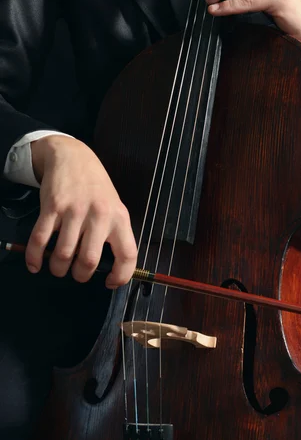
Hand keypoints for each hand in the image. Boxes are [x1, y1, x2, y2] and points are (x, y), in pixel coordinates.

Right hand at [27, 135, 136, 288]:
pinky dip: (35, 257)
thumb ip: (113, 233)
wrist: (73, 157)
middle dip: (80, 275)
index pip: (127, 255)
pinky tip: (35, 264)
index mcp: (119, 218)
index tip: (110, 282)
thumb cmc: (96, 187)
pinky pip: (40, 240)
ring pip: (64, 254)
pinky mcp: (52, 207)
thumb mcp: (114, 207)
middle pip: (89, 260)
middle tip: (77, 274)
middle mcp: (99, 215)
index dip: (120, 276)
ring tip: (58, 267)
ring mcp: (74, 211)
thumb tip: (108, 267)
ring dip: (58, 268)